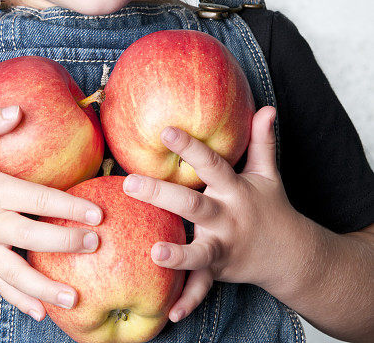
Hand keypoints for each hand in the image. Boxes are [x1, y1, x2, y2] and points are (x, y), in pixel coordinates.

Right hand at [0, 106, 102, 321]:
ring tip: (74, 297)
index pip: (36, 200)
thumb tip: (18, 110)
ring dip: (46, 286)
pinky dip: (20, 300)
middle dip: (66, 242)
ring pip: (17, 273)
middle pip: (33, 238)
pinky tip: (41, 312)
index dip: (67, 206)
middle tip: (96, 244)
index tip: (95, 212)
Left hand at [122, 106, 297, 322]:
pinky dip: (188, 301)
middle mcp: (227, 217)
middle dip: (162, 194)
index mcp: (234, 190)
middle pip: (193, 204)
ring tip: (154, 252)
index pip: (211, 164)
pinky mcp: (218, 271)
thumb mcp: (268, 174)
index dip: (190, 147)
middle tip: (130, 183)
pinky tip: (170, 314)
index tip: (165, 130)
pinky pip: (202, 287)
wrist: (290, 254)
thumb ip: (262, 141)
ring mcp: (222, 246)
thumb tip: (268, 107)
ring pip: (198, 251)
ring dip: (178, 253)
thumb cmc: (269, 206)